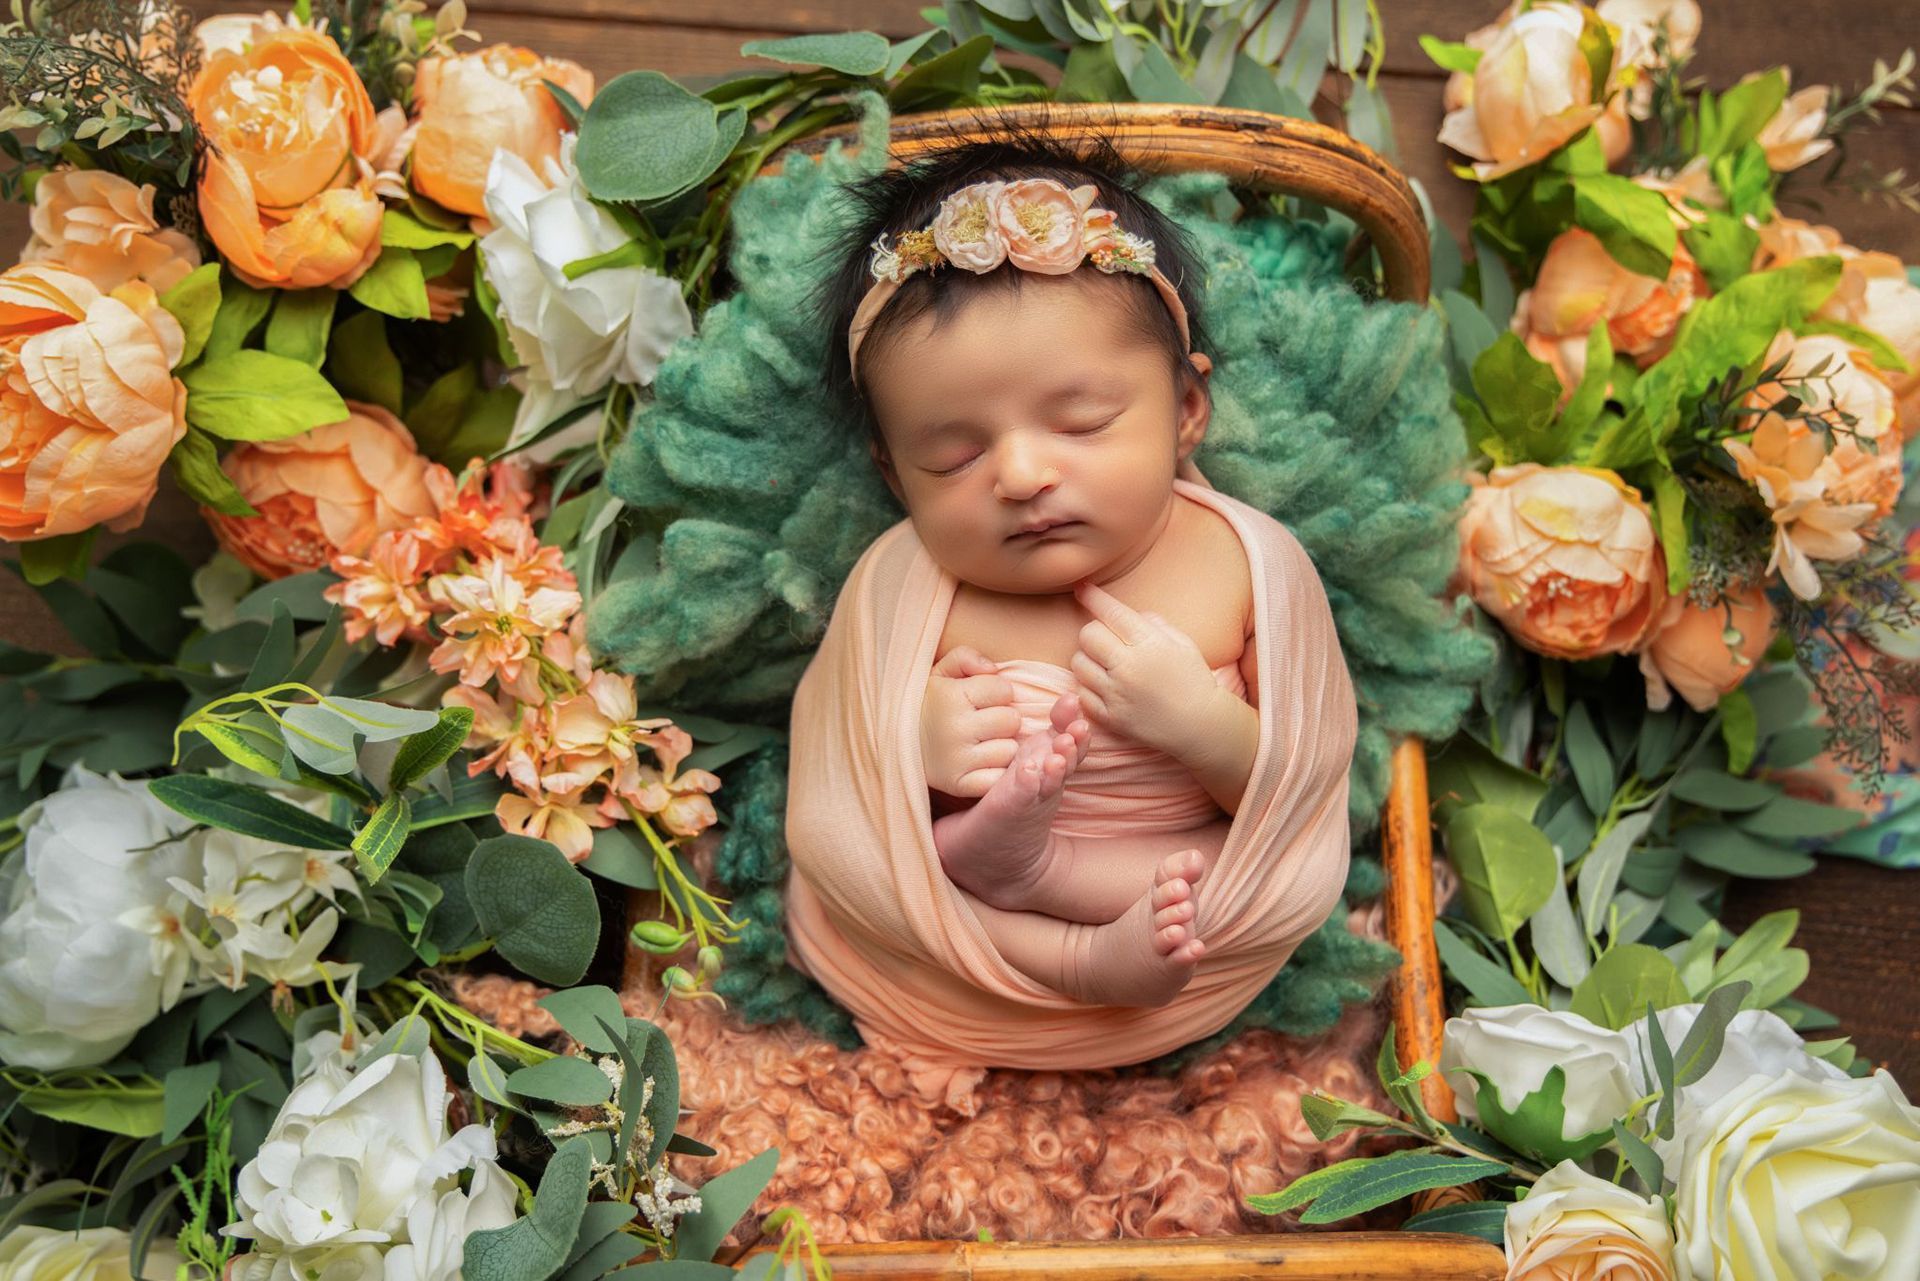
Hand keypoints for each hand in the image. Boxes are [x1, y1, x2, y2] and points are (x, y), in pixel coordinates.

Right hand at [920, 646, 1020, 797]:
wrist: (891, 742)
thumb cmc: (924, 703)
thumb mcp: (939, 672)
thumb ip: (966, 658)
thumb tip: (994, 668)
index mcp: (952, 697)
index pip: (1005, 690)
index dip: (996, 692)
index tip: (981, 699)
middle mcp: (955, 728)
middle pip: (1011, 720)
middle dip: (1002, 718)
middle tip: (983, 722)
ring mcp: (958, 760)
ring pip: (1009, 750)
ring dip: (1000, 745)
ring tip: (981, 742)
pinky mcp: (959, 785)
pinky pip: (998, 777)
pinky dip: (994, 771)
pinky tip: (979, 763)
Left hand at [1069, 580, 1223, 759]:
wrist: (1200, 725)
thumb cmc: (1193, 679)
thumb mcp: (1182, 643)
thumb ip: (1152, 623)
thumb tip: (1124, 614)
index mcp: (1149, 644)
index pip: (1111, 612)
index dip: (1092, 597)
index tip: (1082, 589)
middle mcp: (1129, 668)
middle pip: (1087, 635)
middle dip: (1094, 632)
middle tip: (1107, 640)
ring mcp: (1117, 695)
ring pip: (1079, 663)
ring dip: (1088, 659)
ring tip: (1106, 665)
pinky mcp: (1110, 718)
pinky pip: (1081, 693)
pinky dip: (1089, 687)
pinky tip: (1107, 687)